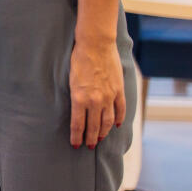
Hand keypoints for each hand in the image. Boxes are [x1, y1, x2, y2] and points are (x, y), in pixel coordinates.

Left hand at [68, 32, 125, 148]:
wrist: (96, 44)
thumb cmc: (79, 59)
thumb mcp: (71, 80)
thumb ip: (75, 97)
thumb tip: (77, 110)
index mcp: (79, 98)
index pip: (78, 124)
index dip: (76, 137)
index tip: (75, 144)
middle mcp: (95, 100)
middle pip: (93, 126)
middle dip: (90, 138)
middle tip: (88, 146)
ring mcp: (109, 96)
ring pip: (107, 121)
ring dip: (103, 132)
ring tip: (99, 139)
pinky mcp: (119, 90)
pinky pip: (120, 109)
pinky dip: (119, 119)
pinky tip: (116, 125)